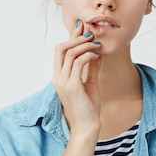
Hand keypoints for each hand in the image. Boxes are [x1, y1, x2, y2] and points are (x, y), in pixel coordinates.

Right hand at [52, 20, 101, 134]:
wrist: (87, 127)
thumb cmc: (88, 108)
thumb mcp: (90, 83)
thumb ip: (90, 67)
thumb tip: (96, 52)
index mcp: (59, 77)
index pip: (61, 51)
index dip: (71, 38)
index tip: (83, 28)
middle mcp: (58, 78)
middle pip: (60, 48)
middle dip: (76, 38)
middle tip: (91, 35)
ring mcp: (63, 82)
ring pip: (70, 53)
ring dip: (85, 45)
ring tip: (97, 45)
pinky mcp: (72, 86)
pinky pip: (78, 62)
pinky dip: (89, 55)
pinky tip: (97, 56)